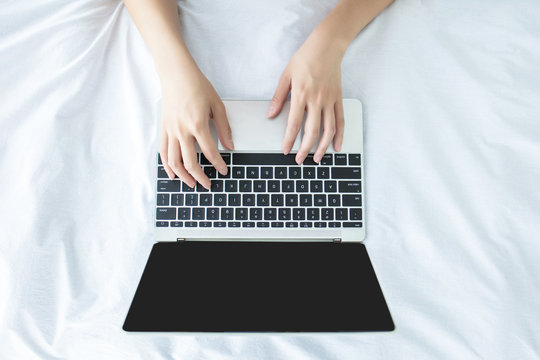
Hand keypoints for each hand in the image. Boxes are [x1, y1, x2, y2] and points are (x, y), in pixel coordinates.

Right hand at [159, 67, 233, 188]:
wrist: (176, 74)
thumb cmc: (197, 86)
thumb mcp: (217, 105)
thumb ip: (224, 127)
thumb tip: (230, 145)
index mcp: (198, 124)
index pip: (210, 152)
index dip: (218, 164)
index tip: (223, 171)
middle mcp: (182, 130)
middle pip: (190, 162)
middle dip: (200, 177)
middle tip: (208, 184)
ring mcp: (170, 131)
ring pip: (174, 161)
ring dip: (183, 176)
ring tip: (191, 184)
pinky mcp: (163, 129)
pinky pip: (163, 152)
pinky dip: (167, 166)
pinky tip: (172, 174)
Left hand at [267, 32, 345, 163]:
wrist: (327, 46)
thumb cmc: (305, 58)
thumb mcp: (286, 75)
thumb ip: (278, 97)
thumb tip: (270, 115)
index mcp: (301, 94)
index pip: (294, 124)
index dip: (289, 140)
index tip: (286, 150)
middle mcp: (317, 99)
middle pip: (312, 131)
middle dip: (305, 149)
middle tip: (300, 160)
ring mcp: (330, 100)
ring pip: (328, 129)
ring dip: (322, 147)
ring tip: (317, 158)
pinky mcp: (338, 99)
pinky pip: (340, 121)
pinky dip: (339, 135)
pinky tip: (336, 146)